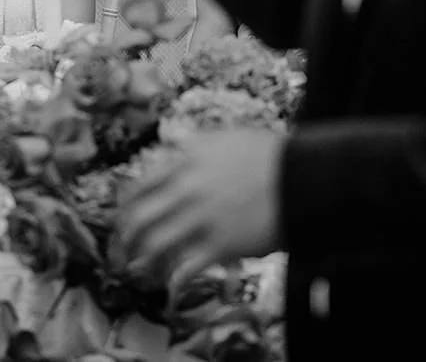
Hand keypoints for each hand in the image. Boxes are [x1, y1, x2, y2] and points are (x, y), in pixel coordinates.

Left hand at [116, 129, 284, 290]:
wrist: (303, 178)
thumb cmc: (270, 156)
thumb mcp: (226, 138)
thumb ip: (196, 145)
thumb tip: (174, 147)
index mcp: (186, 161)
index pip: (140, 186)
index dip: (126, 208)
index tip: (122, 220)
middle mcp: (187, 189)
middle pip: (139, 219)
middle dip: (125, 240)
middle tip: (124, 251)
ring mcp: (202, 218)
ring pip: (155, 246)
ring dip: (142, 262)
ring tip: (141, 272)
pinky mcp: (220, 245)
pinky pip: (185, 268)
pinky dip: (174, 280)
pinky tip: (172, 286)